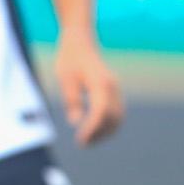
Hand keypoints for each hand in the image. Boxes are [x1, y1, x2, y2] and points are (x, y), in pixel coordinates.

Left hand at [53, 28, 123, 145]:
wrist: (80, 40)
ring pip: (118, 117)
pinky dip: (108, 124)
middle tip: (82, 143)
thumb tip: (75, 122)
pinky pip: (116, 112)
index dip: (92, 129)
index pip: (101, 112)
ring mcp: (116, 89)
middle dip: (99, 134)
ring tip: (87, 140)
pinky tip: (93, 131)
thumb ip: (72, 99)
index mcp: (100, 83)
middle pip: (113, 118)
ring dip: (105, 132)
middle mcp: (113, 87)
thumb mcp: (65, 78)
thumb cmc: (69, 58)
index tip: (80, 140)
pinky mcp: (114, 91)